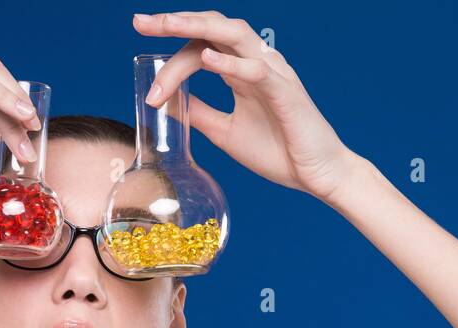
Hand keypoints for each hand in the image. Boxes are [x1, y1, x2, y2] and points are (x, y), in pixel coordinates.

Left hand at [132, 11, 360, 200]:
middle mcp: (256, 63)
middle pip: (214, 28)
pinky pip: (256, 70)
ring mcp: (273, 74)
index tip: (148, 90)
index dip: (170, 63)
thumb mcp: (224, 132)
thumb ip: (198, 113)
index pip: (200, 49)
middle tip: (140, 22)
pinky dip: (230, 63)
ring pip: (234, 34)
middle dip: (176, 21)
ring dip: (198, 27)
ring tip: (166, 25)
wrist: (317, 175)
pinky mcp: (286, 92)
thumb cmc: (278, 151)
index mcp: (241, 70)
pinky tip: (206, 61)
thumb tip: (165, 103)